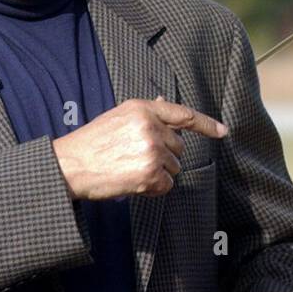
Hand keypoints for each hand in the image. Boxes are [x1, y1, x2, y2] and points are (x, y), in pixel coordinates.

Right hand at [51, 96, 227, 200]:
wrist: (70, 165)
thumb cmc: (92, 143)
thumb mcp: (118, 117)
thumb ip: (146, 113)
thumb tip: (165, 102)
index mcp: (143, 109)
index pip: (183, 115)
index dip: (206, 124)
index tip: (222, 131)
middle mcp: (151, 127)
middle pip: (179, 147)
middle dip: (164, 155)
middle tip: (135, 158)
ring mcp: (152, 151)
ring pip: (174, 167)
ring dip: (158, 173)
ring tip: (130, 169)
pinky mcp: (150, 174)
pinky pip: (167, 185)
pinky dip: (154, 188)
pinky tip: (133, 182)